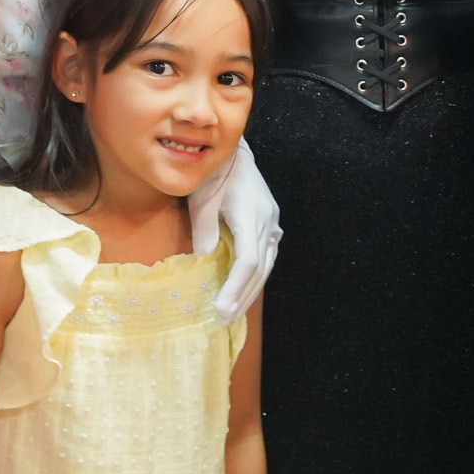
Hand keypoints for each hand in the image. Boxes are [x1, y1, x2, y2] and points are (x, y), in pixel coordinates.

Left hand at [190, 140, 280, 324]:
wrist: (233, 154)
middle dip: (242, 297)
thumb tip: (202, 263)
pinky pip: (265, 257)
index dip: (235, 288)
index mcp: (251, 213)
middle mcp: (267, 220)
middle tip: (224, 320)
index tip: (220, 308)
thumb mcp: (202, 201)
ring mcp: (271, 222)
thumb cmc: (214, 174)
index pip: (248, 261)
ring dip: (249, 291)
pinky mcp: (269, 224)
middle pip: (259, 269)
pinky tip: (242, 292)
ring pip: (266, 266)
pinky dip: (254, 278)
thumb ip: (204, 232)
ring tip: (232, 313)